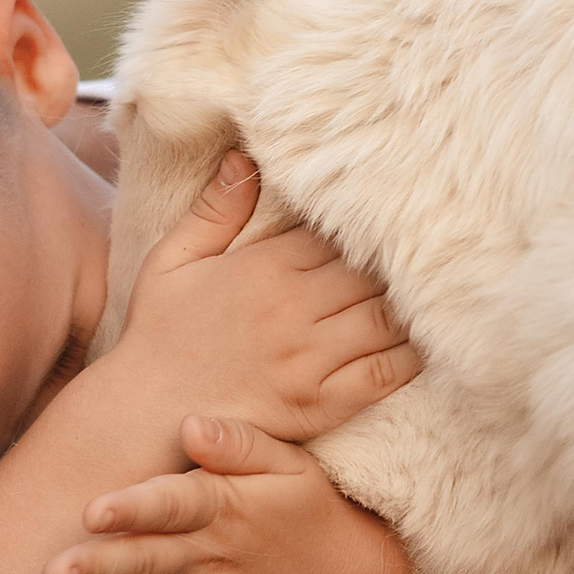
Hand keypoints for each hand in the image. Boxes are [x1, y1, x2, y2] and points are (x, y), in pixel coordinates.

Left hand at [45, 415, 415, 573]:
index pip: (176, 506)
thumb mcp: (293, 466)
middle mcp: (215, 558)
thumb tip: (190, 424)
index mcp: (229, 508)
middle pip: (150, 563)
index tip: (92, 511)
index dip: (134, 509)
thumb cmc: (314, 513)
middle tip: (53, 573)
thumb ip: (240, 443)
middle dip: (100, 570)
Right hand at [101, 151, 418, 444]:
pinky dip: (410, 355)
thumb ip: (214, 211)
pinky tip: (422, 341)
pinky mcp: (321, 403)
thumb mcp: (171, 260)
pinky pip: (383, 373)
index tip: (380, 222)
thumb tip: (243, 157)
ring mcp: (310, 359)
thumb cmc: (158, 335)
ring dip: (409, 304)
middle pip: (370, 271)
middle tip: (418, 255)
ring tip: (427, 293)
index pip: (336, 233)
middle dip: (394, 263)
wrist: (146, 416)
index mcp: (264, 268)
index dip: (362, 227)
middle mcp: (292, 309)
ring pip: (386, 317)